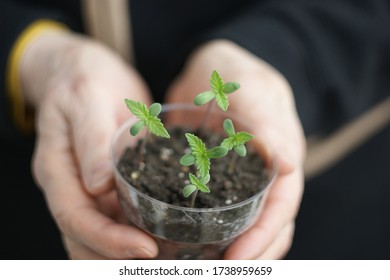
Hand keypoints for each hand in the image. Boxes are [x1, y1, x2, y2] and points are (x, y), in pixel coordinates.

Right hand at [23, 31, 157, 258]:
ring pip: (99, 236)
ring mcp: (86, 188)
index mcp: (57, 168)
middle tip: (163, 263)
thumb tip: (97, 185)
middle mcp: (69, 186)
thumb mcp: (88, 99)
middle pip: (84, 239)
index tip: (145, 248)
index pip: (75, 217)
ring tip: (166, 259)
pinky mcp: (106, 185)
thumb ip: (92, 139)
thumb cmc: (84, 81)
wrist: (86, 74)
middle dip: (118, 258)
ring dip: (125, 255)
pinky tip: (161, 238)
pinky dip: (134, 234)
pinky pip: (117, 218)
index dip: (107, 240)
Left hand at [165, 40, 305, 258]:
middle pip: (265, 228)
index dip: (262, 238)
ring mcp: (236, 182)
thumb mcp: (253, 89)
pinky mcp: (211, 179)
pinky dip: (202, 230)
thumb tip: (287, 163)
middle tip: (211, 271)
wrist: (209, 67)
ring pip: (241, 226)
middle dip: (246, 255)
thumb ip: (268, 123)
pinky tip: (179, 241)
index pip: (281, 210)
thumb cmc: (237, 72)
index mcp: (280, 162)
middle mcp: (261, 178)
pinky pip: (211, 211)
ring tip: (194, 265)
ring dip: (224, 250)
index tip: (235, 260)